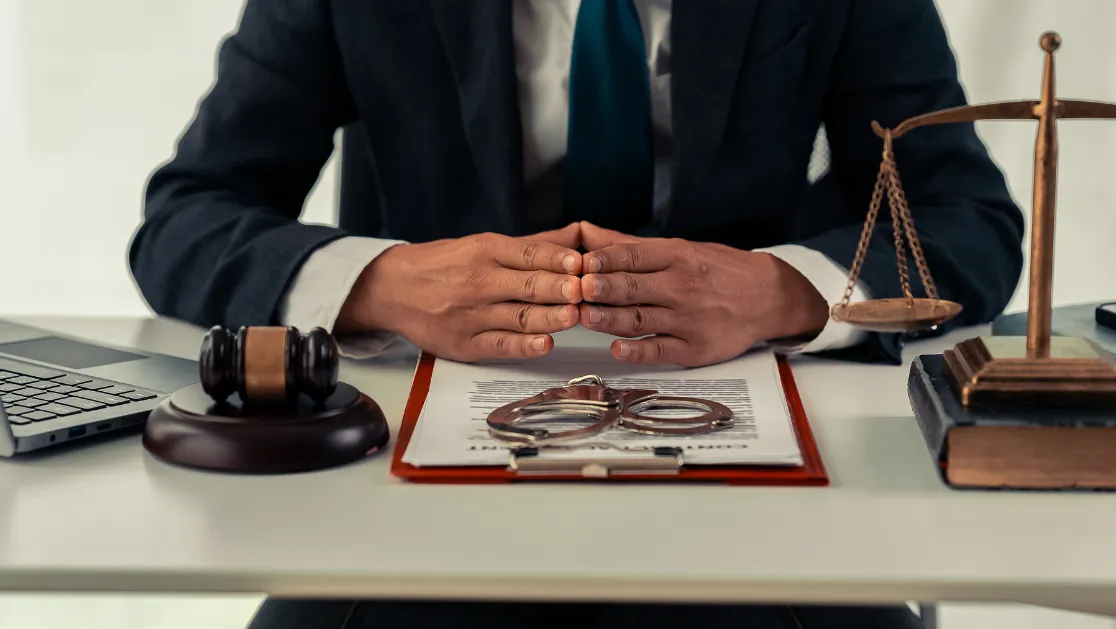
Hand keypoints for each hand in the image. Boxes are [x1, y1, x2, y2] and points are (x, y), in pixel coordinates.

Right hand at [338, 223, 583, 361]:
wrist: (390, 289)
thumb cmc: (442, 264)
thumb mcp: (482, 244)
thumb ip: (532, 244)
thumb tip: (576, 234)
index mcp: (484, 251)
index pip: (526, 254)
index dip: (556, 259)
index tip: (581, 263)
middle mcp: (478, 281)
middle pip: (525, 285)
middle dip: (558, 288)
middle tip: (585, 290)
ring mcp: (470, 315)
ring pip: (517, 317)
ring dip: (549, 318)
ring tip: (575, 316)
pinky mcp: (464, 344)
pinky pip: (499, 344)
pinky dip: (523, 345)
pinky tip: (545, 343)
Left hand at [577, 222, 828, 366]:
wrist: (769, 297)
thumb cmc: (717, 270)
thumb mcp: (679, 248)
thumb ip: (628, 245)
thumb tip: (584, 232)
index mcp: (677, 256)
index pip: (636, 256)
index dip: (607, 259)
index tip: (582, 262)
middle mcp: (682, 286)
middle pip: (634, 287)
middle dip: (602, 288)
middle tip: (576, 289)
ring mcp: (688, 319)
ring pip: (642, 319)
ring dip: (610, 319)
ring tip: (584, 317)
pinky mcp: (694, 348)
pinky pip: (661, 350)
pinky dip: (639, 350)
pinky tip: (617, 348)